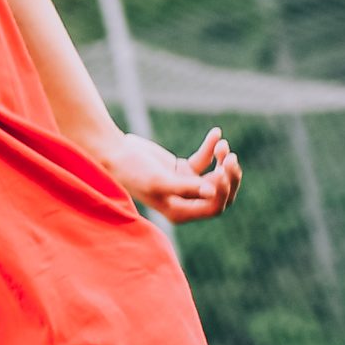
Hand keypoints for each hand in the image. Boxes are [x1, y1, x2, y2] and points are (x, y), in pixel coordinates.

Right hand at [108, 127, 240, 221]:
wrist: (115, 153)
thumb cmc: (132, 171)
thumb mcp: (159, 180)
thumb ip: (186, 187)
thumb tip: (212, 193)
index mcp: (180, 212)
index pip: (213, 207)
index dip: (223, 191)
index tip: (221, 170)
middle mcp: (185, 202)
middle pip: (219, 195)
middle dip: (229, 177)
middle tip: (229, 157)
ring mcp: (185, 185)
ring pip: (216, 177)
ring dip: (222, 161)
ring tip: (222, 145)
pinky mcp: (182, 169)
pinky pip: (205, 160)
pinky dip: (211, 147)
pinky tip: (216, 133)